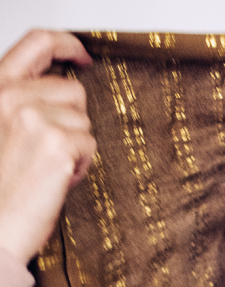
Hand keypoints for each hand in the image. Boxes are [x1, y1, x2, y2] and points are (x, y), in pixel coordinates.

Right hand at [0, 30, 94, 264]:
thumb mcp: (0, 130)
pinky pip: (90, 144)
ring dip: (76, 145)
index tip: (82, 56)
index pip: (37, 43)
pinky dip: (81, 165)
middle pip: (74, 90)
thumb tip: (62, 86)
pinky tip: (55, 180)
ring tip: (48, 167)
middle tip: (48, 152)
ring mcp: (34, 118)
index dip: (67, 44)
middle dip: (71, 121)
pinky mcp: (58, 143)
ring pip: (84, 119)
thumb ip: (21, 103)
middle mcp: (10, 97)